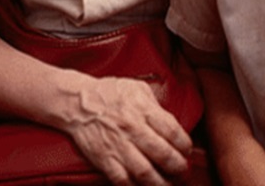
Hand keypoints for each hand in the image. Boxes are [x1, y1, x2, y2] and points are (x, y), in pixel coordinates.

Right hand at [64, 75, 192, 185]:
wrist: (77, 101)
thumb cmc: (109, 93)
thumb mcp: (137, 89)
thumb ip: (156, 105)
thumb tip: (173, 123)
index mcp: (142, 109)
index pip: (172, 130)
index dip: (185, 145)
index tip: (187, 150)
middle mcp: (132, 128)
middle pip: (162, 153)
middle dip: (178, 167)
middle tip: (183, 171)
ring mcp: (118, 145)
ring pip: (144, 172)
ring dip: (160, 183)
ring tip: (169, 185)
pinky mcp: (104, 159)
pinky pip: (121, 179)